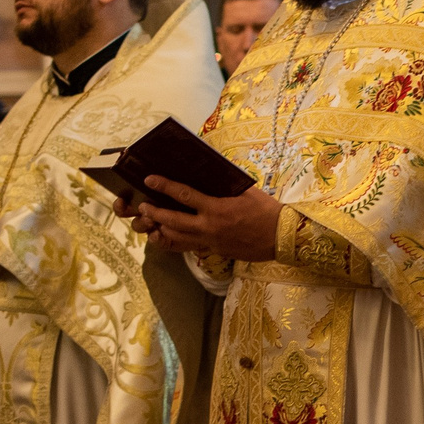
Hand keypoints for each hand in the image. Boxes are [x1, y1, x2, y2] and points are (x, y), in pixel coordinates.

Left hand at [129, 177, 282, 260]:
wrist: (281, 237)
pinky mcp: (215, 251)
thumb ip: (225, 184)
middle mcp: (210, 227)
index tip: (150, 180)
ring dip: (161, 231)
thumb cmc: (266, 211)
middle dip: (154, 214)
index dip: (164, 186)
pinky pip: (189, 248)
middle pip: (173, 221)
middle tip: (142, 207)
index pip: (184, 195)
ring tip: (150, 224)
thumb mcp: (245, 191)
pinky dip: (176, 243)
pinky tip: (168, 237)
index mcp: (217, 209)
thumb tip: (208, 172)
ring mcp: (211, 242)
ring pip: (177, 239)